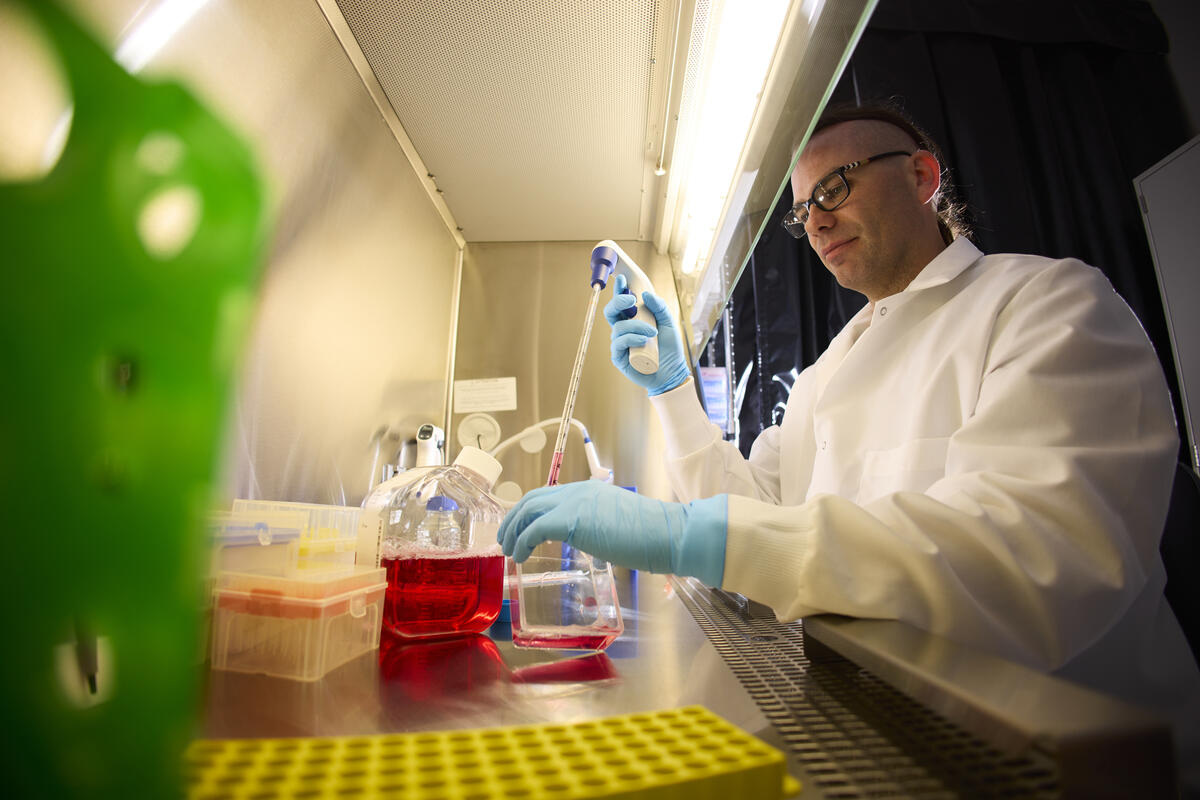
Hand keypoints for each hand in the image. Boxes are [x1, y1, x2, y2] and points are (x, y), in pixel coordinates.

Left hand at [497, 480, 726, 586]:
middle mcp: (576, 491)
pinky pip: (534, 529)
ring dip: (513, 530)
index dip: (529, 512)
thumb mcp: (616, 523)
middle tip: (504, 539)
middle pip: (531, 499)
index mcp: (587, 490)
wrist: (667, 533)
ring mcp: (573, 503)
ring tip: (507, 550)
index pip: (547, 495)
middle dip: (512, 519)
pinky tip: (520, 557)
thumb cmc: (650, 535)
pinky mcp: (570, 520)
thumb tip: (587, 538)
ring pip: (527, 510)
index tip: (520, 529)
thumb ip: (596, 525)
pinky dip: (522, 543)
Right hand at [604, 274, 690, 395]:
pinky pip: (619, 343)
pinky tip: (643, 340)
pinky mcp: (619, 357)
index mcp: (633, 319)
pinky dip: (631, 338)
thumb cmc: (669, 347)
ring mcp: (620, 343)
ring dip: (636, 326)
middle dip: (618, 302)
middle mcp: (624, 329)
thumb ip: (659, 307)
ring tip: (653, 332)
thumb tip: (645, 295)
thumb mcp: (668, 323)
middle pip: (611, 311)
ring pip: (618, 327)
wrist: (672, 371)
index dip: (619, 290)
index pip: (622, 302)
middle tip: (631, 300)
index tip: (622, 279)